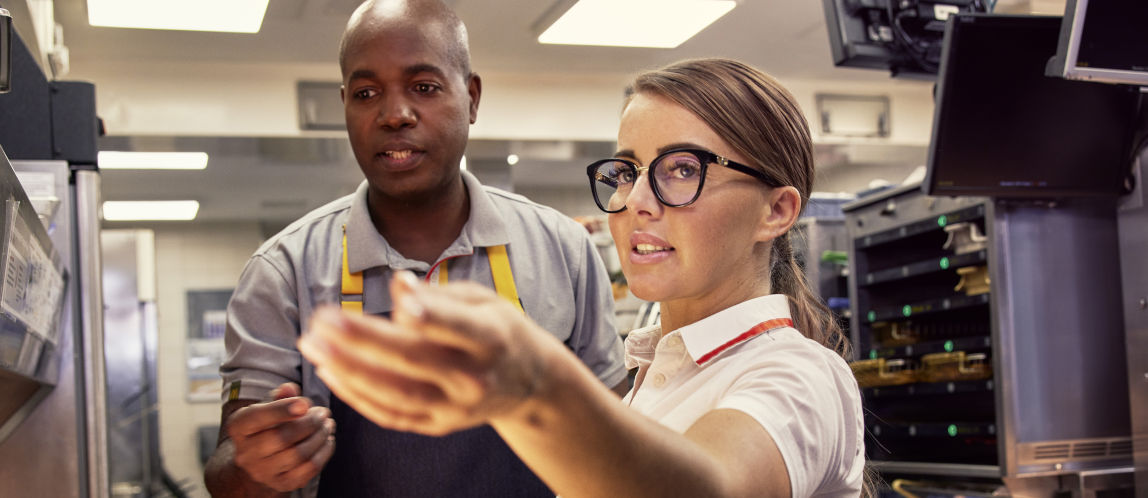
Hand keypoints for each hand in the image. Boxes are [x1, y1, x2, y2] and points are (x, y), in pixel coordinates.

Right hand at [226, 383, 335, 491]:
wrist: (258, 463)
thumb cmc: (266, 427)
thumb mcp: (267, 408)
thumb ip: (279, 396)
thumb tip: (289, 388)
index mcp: (239, 427)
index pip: (258, 417)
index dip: (282, 410)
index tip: (305, 403)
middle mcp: (246, 453)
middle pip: (282, 437)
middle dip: (309, 423)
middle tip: (323, 413)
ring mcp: (263, 472)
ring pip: (299, 454)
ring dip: (320, 436)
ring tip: (328, 424)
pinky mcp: (282, 484)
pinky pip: (309, 469)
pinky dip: (324, 452)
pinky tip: (327, 440)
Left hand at [299, 272, 550, 435]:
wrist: (530, 383)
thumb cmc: (499, 330)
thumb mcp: (483, 300)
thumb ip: (439, 293)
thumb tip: (397, 283)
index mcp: (491, 336)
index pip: (455, 325)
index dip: (427, 312)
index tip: (396, 298)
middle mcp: (474, 376)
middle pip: (412, 358)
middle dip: (361, 339)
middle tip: (322, 320)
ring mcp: (456, 407)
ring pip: (395, 393)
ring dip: (347, 370)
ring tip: (313, 345)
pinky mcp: (441, 426)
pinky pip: (392, 415)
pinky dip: (358, 396)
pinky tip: (332, 372)